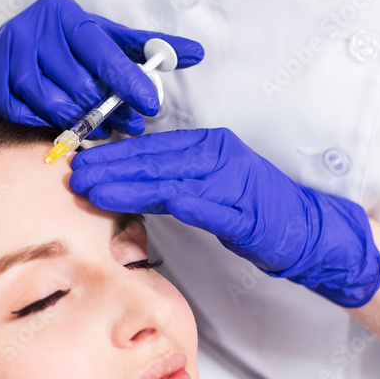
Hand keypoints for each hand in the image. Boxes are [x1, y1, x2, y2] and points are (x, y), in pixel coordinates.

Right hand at [0, 0, 203, 139]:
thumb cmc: (61, 47)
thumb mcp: (100, 39)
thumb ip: (144, 48)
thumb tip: (197, 53)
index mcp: (64, 15)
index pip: (101, 50)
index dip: (128, 80)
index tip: (151, 105)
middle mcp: (33, 30)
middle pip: (78, 83)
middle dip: (107, 110)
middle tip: (129, 126)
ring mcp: (7, 57)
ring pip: (52, 105)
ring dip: (79, 122)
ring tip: (100, 129)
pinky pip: (27, 117)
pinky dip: (47, 126)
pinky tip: (61, 126)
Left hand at [68, 128, 379, 306]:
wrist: (307, 231)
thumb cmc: (253, 211)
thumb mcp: (207, 189)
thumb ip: (171, 180)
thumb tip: (126, 181)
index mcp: (207, 147)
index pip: (151, 149)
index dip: (112, 156)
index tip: (79, 162)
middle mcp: (218, 156)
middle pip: (154, 160)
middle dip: (109, 167)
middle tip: (72, 173)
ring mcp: (233, 181)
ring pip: (170, 178)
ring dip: (128, 182)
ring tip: (92, 188)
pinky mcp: (245, 211)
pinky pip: (206, 205)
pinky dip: (177, 201)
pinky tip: (148, 201)